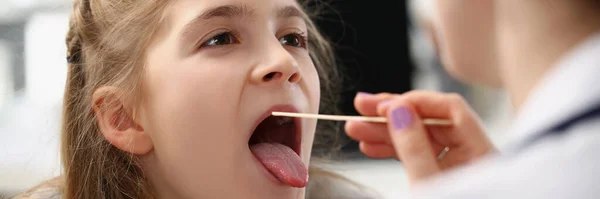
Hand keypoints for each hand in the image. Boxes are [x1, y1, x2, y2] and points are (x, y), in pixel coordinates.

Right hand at [345, 91, 495, 183]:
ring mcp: (457, 165)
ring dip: (385, 132)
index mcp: (481, 154)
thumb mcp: (428, 185)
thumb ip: (414, 148)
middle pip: (430, 120)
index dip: (415, 102)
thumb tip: (399, 110)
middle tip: (360, 108)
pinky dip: (393, 149)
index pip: (450, 109)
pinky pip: (417, 153)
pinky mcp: (443, 175)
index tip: (383, 106)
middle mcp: (472, 154)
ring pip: (419, 136)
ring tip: (354, 130)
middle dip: (391, 114)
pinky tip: (369, 147)